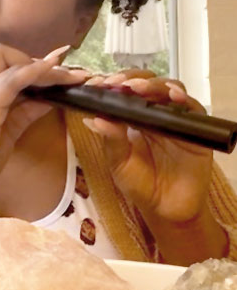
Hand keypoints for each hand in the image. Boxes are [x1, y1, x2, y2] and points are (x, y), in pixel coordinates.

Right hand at [0, 42, 89, 203]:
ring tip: (71, 76)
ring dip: (42, 66)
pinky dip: (35, 71)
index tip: (55, 64)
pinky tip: (53, 70)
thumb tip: (48, 99)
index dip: (28, 61)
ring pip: (8, 60)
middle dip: (31, 58)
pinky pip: (13, 79)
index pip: (1, 63)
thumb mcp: (7, 133)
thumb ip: (25, 113)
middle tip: (58, 75)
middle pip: (0, 52)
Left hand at [82, 69, 212, 224]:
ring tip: (138, 89)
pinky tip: (172, 97)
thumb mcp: (119, 164)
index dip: (111, 84)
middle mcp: (155, 113)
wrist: (166, 209)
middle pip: (146, 84)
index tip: (96, 84)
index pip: (123, 92)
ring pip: (168, 89)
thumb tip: (94, 118)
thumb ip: (111, 140)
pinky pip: (192, 107)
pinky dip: (183, 98)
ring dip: (153, 85)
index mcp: (133, 119)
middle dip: (130, 79)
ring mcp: (175, 118)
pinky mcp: (195, 127)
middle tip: (117, 84)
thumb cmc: (140, 185)